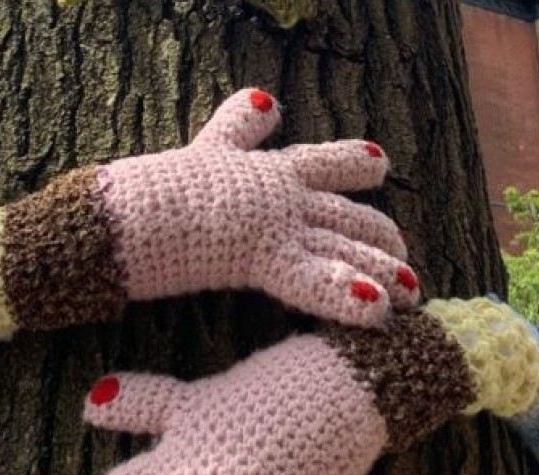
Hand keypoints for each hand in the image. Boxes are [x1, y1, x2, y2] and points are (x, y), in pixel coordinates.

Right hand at [101, 88, 417, 326]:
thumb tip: (265, 98)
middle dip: (380, 236)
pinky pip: (315, 282)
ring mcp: (277, 225)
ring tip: (412, 295)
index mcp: (267, 169)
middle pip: (347, 214)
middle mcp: (283, 195)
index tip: (379, 160)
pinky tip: (380, 312)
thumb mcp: (203, 146)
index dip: (354, 161)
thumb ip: (236, 127)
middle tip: (405, 256)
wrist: (126, 210)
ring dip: (383, 273)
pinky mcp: (263, 258)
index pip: (321, 160)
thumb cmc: (152, 188)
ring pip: (344, 248)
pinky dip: (347, 297)